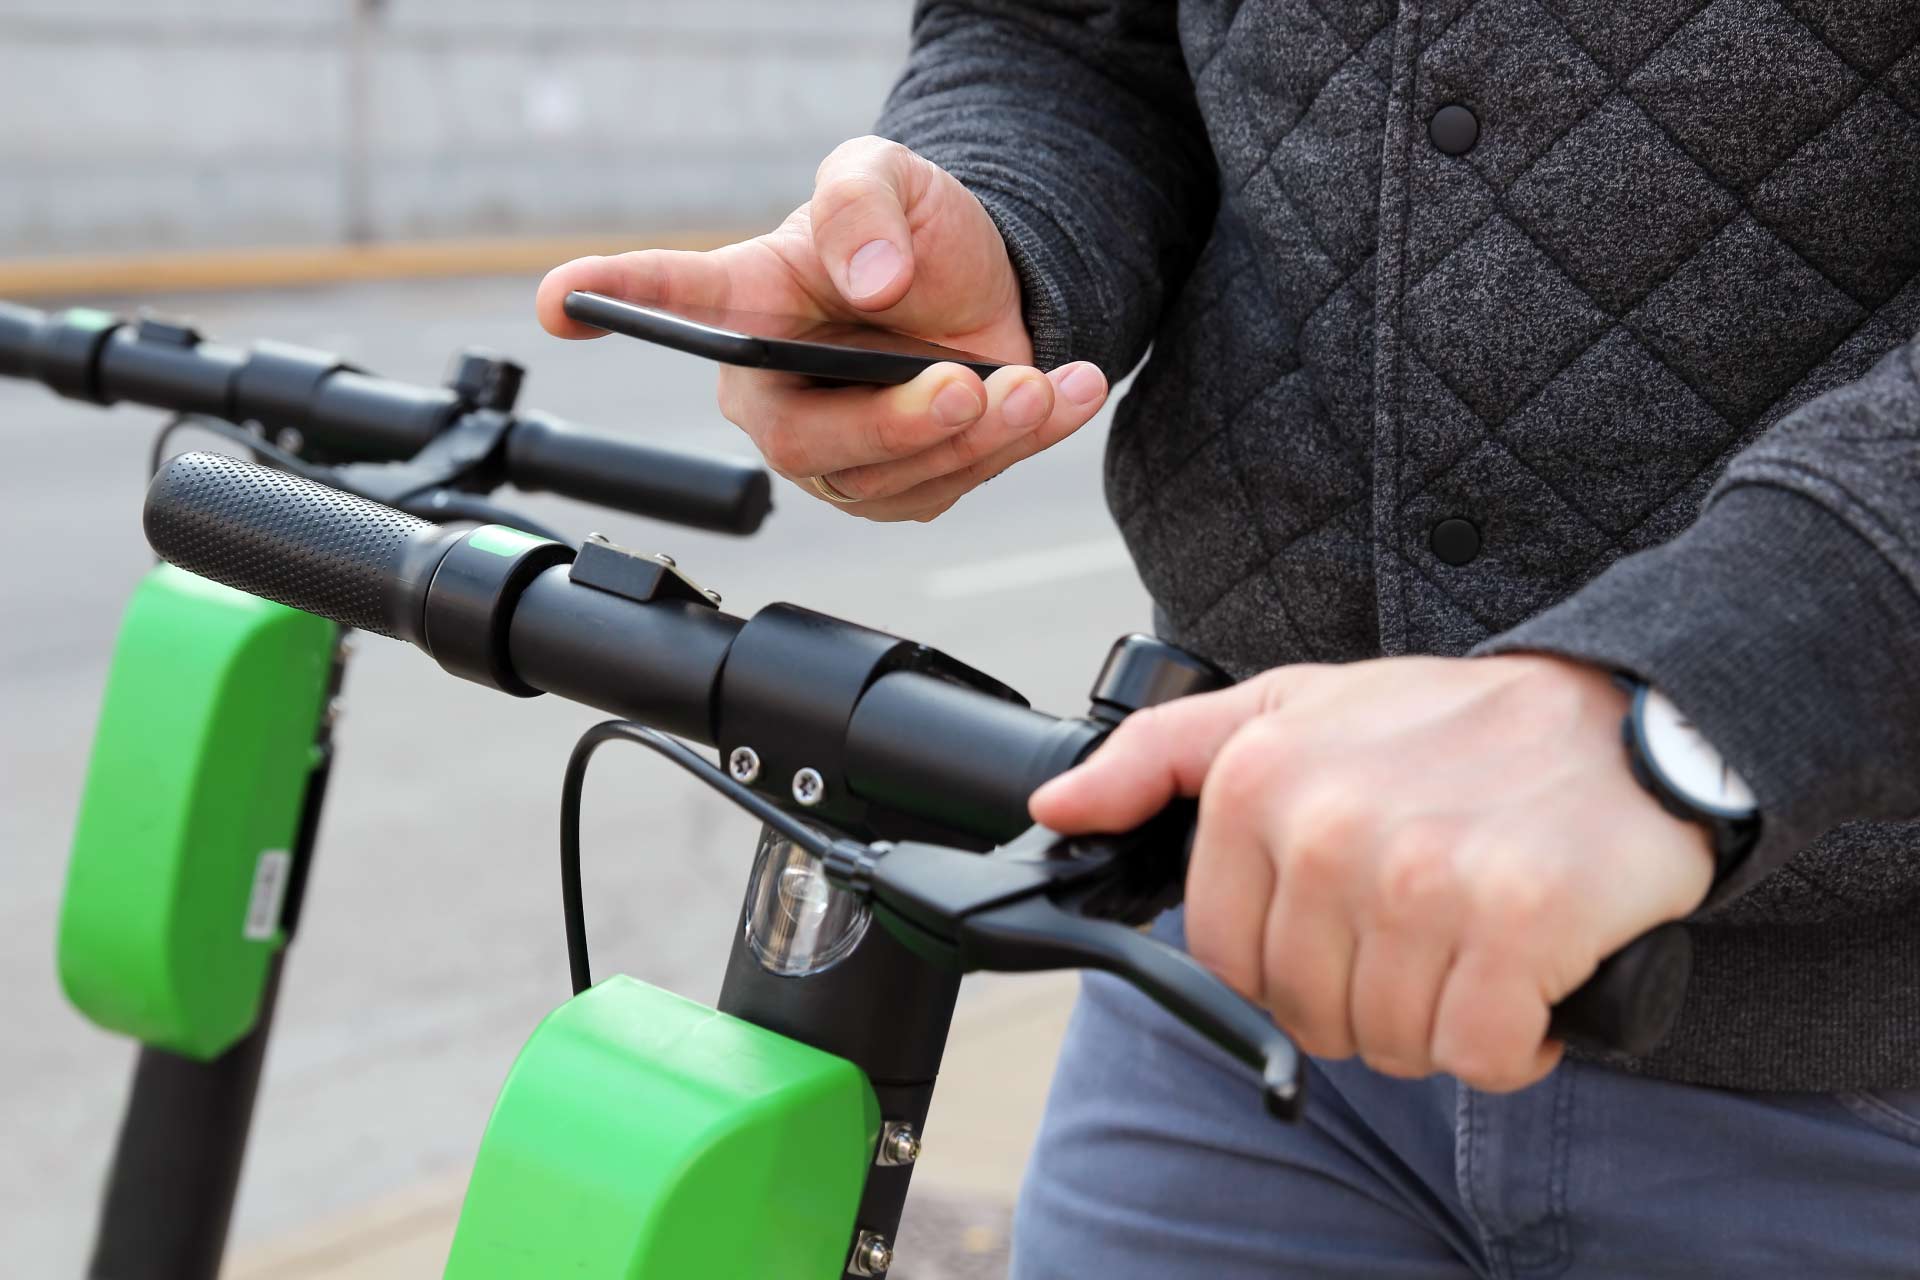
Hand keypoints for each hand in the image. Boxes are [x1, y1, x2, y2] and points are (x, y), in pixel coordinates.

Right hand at [536, 136, 1108, 520]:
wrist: (989, 284)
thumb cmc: (911, 230)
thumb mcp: (889, 182)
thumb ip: (864, 206)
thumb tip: (866, 278)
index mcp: (746, 306)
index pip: (671, 300)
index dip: (616, 298)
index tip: (557, 301)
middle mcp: (777, 393)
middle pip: (807, 446)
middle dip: (896, 425)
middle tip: (965, 386)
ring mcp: (839, 452)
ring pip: (896, 480)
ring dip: (981, 436)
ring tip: (1036, 382)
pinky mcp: (903, 484)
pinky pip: (958, 483)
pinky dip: (1024, 440)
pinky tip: (1063, 390)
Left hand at [1030, 655, 1713, 1091]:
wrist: (1623, 718)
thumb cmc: (1447, 729)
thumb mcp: (1287, 707)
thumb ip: (1158, 757)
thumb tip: (1054, 809)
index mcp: (1255, 780)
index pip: (1223, 960)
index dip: (1288, 964)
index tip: (1347, 920)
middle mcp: (1327, 827)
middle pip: (1310, 1013)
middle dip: (1371, 994)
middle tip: (1428, 924)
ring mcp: (1420, 875)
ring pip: (1394, 1043)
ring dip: (1444, 1019)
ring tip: (1478, 940)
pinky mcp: (1517, 920)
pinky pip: (1480, 1054)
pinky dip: (1513, 1040)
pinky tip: (1531, 974)